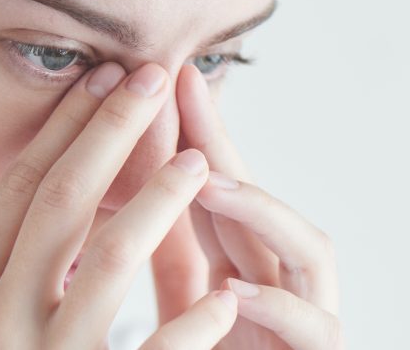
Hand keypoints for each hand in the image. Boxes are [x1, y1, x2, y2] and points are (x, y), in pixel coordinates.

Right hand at [0, 62, 239, 349]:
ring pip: (104, 263)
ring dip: (154, 207)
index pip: (18, 190)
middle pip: (62, 204)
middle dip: (109, 134)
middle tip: (151, 76)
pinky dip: (186, 333)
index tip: (99, 79)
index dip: (62, 128)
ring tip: (199, 162)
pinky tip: (223, 301)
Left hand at [150, 64, 343, 349]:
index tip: (143, 83)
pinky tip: (238, 291)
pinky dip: (280, 309)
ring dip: (261, 209)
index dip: (179, 134)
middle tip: (180, 83)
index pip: (208, 188)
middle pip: (255, 200)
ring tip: (211, 182)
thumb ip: (155, 257)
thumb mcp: (175, 311)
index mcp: (236, 265)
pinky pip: (314, 330)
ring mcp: (307, 320)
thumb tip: (94, 200)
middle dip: (218, 139)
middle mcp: (277, 282)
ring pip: (308, 250)